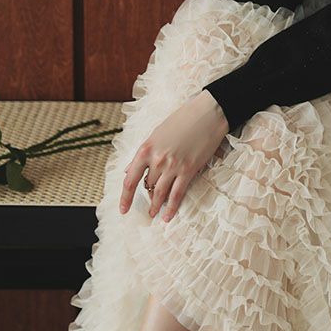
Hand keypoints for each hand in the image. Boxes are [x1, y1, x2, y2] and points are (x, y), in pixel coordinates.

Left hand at [119, 90, 229, 221]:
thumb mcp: (156, 134)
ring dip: (156, 205)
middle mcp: (157, 159)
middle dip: (147, 195)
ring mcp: (172, 166)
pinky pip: (177, 194)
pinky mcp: (188, 170)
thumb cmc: (182, 120)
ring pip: (160, 192)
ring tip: (154, 214)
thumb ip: (143, 154)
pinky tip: (167, 216)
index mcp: (145, 149)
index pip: (130, 179)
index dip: (125, 197)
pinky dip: (171, 207)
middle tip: (148, 205)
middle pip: (147, 185)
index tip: (123, 209)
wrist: (207, 114)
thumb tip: (128, 170)